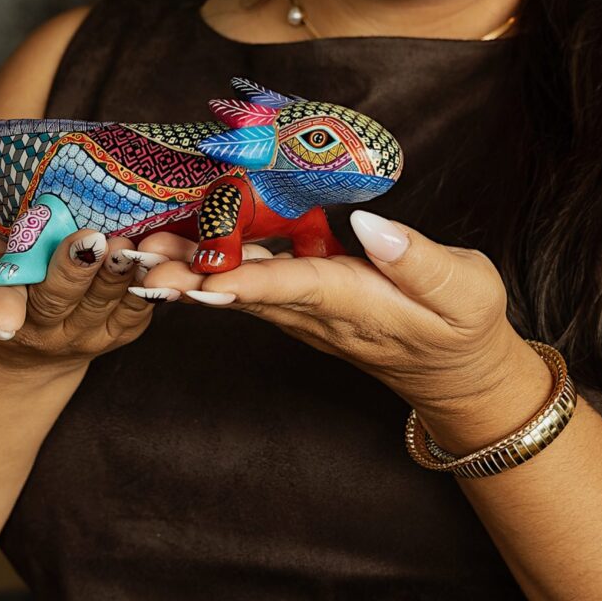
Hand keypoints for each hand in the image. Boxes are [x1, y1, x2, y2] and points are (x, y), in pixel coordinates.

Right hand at [0, 175, 281, 373]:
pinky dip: (162, 283)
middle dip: (76, 273)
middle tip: (92, 242)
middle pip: (61, 299)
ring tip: (134, 244)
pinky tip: (174, 252)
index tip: (2, 319)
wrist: (24, 327)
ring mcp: (88, 330)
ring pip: (110, 303)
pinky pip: (147, 306)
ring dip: (125, 275)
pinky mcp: (125, 326)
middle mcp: (43, 326)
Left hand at [136, 208, 541, 438]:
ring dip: (185, 271)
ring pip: (236, 288)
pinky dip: (206, 264)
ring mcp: (303, 312)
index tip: (208, 278)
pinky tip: (174, 242)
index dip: (252, 281)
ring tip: (136, 249)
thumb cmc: (464, 327)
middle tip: (137, 260)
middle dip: (190, 276)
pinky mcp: (298, 303)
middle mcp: (318, 313)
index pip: (299, 289)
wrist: (456, 374)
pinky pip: (246, 282)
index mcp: (358, 304)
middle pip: (246, 292)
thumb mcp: (465, 291)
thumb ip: (420, 261)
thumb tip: (373, 226)